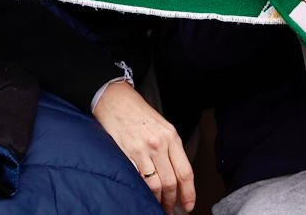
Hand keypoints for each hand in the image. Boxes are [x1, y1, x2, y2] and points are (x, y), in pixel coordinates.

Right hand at [93, 80, 194, 212]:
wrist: (117, 101)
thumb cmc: (140, 115)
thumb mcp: (163, 127)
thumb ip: (171, 149)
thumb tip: (178, 175)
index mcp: (172, 137)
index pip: (185, 171)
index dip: (189, 192)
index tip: (188, 205)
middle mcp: (159, 144)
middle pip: (171, 181)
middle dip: (171, 201)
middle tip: (170, 209)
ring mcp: (142, 150)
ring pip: (154, 185)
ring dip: (157, 200)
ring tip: (157, 206)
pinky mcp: (125, 154)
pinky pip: (137, 179)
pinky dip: (141, 191)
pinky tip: (143, 196)